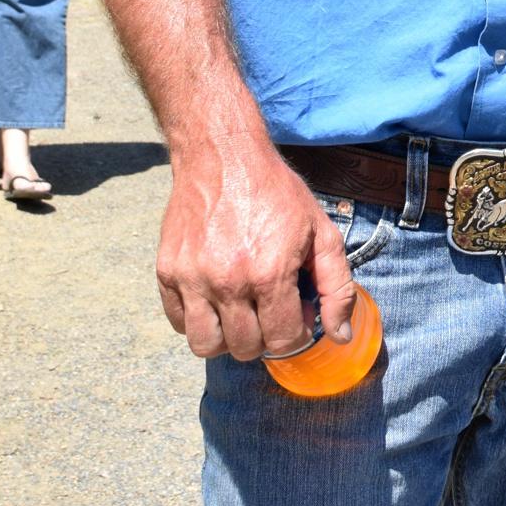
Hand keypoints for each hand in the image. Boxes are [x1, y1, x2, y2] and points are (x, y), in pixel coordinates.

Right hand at [154, 135, 355, 363]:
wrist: (223, 156)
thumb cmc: (277, 194)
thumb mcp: (321, 232)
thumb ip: (337, 287)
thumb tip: (339, 336)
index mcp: (269, 273)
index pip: (283, 340)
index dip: (297, 336)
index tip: (298, 317)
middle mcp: (227, 281)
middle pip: (245, 348)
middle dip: (265, 338)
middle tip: (271, 311)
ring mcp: (192, 278)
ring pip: (205, 345)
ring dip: (227, 339)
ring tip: (241, 313)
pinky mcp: (166, 272)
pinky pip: (178, 323)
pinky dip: (198, 320)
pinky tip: (216, 299)